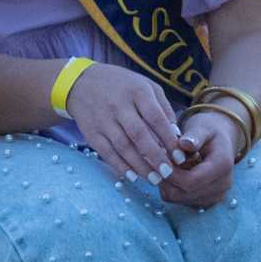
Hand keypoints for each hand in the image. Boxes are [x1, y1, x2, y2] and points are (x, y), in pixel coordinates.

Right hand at [65, 63, 187, 183]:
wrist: (81, 82)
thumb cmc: (122, 86)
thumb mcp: (146, 86)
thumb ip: (163, 108)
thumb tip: (176, 135)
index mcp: (137, 91)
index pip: (156, 118)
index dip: (168, 139)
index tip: (180, 157)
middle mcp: (119, 105)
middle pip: (139, 134)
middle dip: (155, 156)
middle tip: (168, 173)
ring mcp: (103, 120)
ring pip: (123, 147)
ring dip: (140, 166)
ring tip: (154, 179)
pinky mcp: (92, 132)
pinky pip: (107, 152)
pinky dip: (120, 166)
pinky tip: (133, 176)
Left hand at [160, 109, 240, 207]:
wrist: (220, 141)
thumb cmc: (209, 131)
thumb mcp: (203, 127)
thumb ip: (194, 136)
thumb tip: (184, 144)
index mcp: (223, 166)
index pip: (191, 181)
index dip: (171, 173)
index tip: (157, 159)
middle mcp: (222, 185)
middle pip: (183, 192)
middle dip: (166, 178)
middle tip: (157, 159)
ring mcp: (215, 195)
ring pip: (178, 198)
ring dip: (166, 183)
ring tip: (165, 163)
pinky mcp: (206, 200)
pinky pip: (180, 199)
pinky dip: (170, 187)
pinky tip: (171, 171)